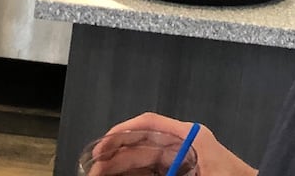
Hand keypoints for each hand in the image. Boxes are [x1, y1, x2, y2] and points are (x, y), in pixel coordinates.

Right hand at [83, 115, 253, 175]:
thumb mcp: (201, 173)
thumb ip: (165, 167)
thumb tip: (137, 169)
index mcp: (191, 135)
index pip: (150, 123)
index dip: (123, 130)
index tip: (102, 143)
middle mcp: (185, 144)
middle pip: (142, 144)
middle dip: (116, 154)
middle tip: (93, 167)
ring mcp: (185, 160)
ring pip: (144, 161)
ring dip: (121, 167)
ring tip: (99, 174)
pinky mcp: (185, 172)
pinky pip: (153, 171)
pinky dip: (135, 175)